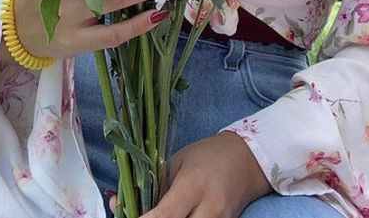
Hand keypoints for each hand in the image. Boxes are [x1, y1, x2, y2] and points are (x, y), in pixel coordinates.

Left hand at [109, 132, 272, 217]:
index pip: (167, 214)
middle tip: (140, 217)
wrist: (246, 161)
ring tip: (155, 215)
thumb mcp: (178, 164)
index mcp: (194, 184)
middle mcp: (210, 208)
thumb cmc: (207, 156)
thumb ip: (156, 188)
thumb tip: (122, 205)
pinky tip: (172, 217)